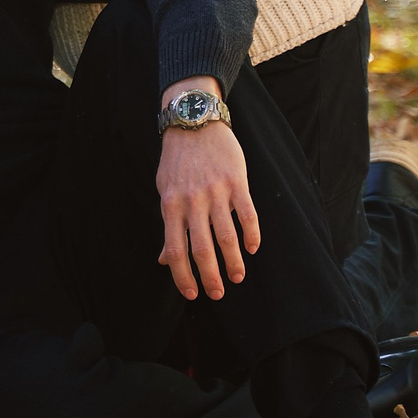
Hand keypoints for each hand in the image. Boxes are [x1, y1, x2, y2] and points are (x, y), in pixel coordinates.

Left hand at [156, 78, 261, 300]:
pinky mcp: (237, 182)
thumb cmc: (177, 161)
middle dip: (210, 276)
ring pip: (227, 236)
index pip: (175, 250)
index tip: (192, 294)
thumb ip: (168, 225)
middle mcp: (192, 202)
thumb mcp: (165, 191)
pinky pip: (247, 215)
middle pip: (202, 249)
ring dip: (234, 261)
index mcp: (170, 206)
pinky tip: (252, 249)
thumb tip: (165, 259)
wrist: (195, 123)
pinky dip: (252, 235)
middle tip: (217, 294)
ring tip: (237, 277)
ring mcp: (216, 192)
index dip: (182, 276)